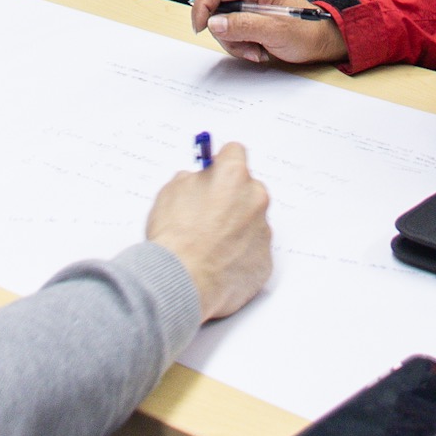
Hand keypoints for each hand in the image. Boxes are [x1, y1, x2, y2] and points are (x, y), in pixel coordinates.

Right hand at [146, 142, 271, 319]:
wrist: (181, 282)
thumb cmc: (174, 238)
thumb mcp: (170, 192)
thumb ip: (191, 180)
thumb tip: (200, 181)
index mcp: (233, 175)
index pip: (235, 153)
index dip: (221, 163)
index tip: (214, 173)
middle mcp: (255, 199)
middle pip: (248, 188)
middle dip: (232, 197)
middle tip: (210, 215)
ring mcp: (263, 231)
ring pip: (253, 221)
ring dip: (237, 228)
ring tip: (210, 246)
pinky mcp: (265, 262)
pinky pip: (254, 251)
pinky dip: (241, 255)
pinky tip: (219, 264)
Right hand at [191, 0, 347, 66]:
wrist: (321, 43)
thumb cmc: (307, 32)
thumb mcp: (274, 30)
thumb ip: (243, 25)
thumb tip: (214, 23)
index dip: (203, 5)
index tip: (201, 26)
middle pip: (216, 6)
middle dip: (224, 31)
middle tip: (241, 45)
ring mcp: (249, 5)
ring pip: (221, 22)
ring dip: (234, 42)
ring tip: (256, 50)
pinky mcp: (249, 18)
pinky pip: (231, 31)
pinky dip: (239, 44)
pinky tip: (257, 49)